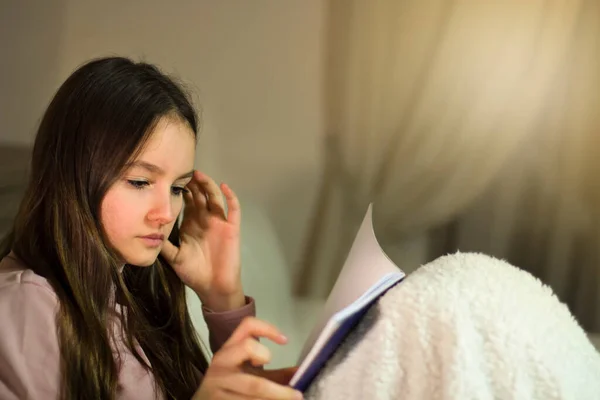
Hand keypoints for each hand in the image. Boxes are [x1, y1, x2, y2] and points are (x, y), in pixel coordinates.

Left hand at [161, 171, 244, 310]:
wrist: (213, 288)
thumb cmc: (194, 273)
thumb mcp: (173, 257)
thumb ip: (162, 243)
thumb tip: (146, 230)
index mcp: (191, 224)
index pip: (186, 201)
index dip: (181, 189)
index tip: (171, 177)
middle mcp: (205, 219)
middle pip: (200, 195)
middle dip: (193, 183)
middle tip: (183, 170)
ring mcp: (219, 223)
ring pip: (215, 198)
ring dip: (208, 185)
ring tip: (199, 174)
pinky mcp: (231, 228)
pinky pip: (233, 209)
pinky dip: (231, 196)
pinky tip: (224, 186)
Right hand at [192, 317, 302, 399]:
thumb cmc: (231, 386)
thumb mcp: (251, 375)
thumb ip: (276, 374)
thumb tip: (303, 373)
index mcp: (230, 348)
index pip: (247, 325)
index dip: (268, 328)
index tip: (285, 340)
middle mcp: (222, 362)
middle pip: (250, 350)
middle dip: (276, 365)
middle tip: (292, 389)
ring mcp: (218, 382)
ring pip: (253, 384)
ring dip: (277, 394)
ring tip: (294, 398)